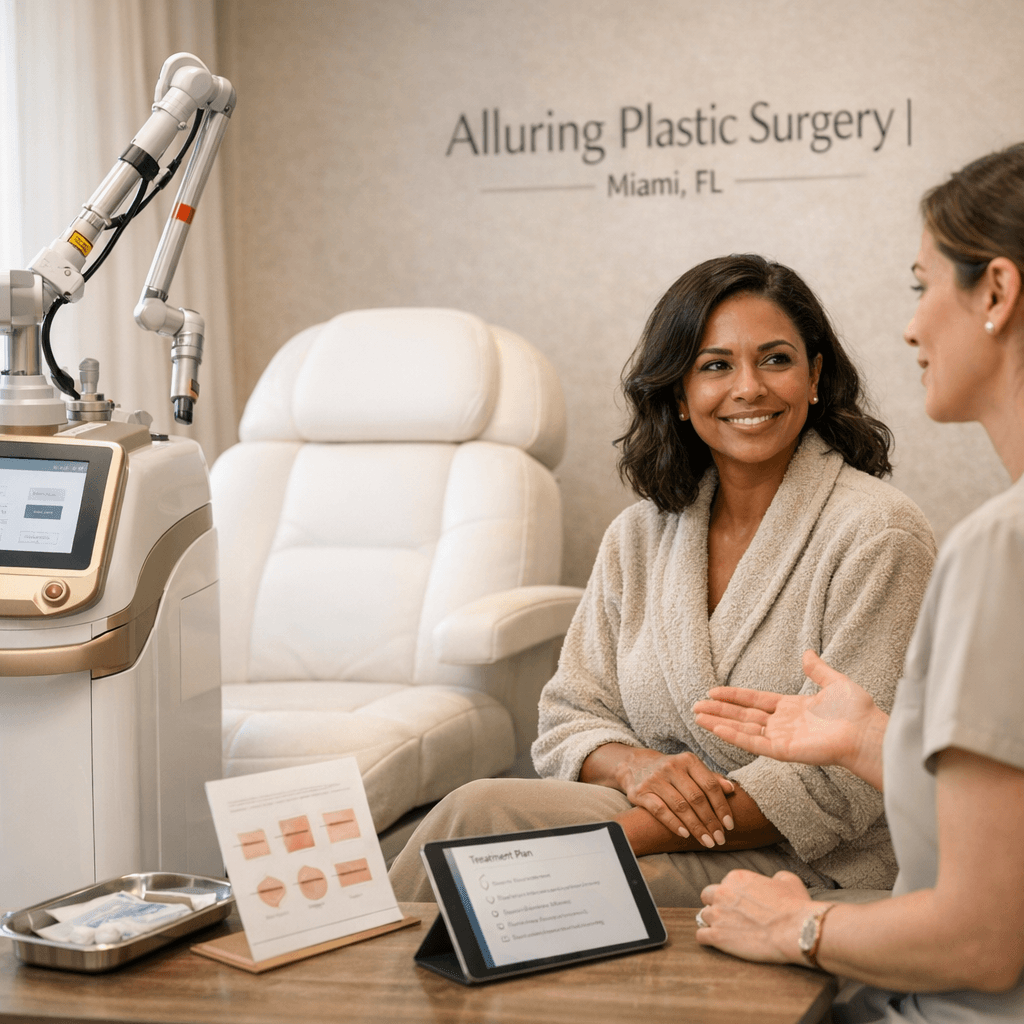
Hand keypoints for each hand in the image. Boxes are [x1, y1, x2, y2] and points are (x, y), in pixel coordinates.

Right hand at [615, 748, 735, 847]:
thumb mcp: (690, 769)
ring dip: (696, 827)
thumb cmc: (671, 771)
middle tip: (720, 839)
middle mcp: (671, 767)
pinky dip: (674, 824)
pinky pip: (660, 810)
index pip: (710, 785)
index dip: (721, 806)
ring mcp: (655, 779)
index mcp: (688, 760)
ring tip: (707, 841)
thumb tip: (731, 789)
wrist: (635, 765)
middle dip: (710, 821)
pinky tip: (685, 834)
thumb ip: (710, 778)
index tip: (729, 825)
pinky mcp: (641, 792)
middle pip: (696, 798)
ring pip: (680, 806)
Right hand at [692, 651, 887, 787]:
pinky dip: (734, 736)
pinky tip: (717, 727)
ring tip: (698, 716)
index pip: (755, 701)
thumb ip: (817, 670)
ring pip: (743, 729)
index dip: (734, 696)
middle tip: (696, 705)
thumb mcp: (835, 683)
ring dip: (719, 722)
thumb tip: (807, 653)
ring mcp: (782, 738)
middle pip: (743, 715)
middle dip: (719, 710)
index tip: (713, 691)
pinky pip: (754, 743)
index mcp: (792, 708)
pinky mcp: (784, 751)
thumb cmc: (857, 711)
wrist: (868, 732)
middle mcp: (783, 724)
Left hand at [695, 869, 813, 964]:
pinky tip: (719, 943)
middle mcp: (722, 892)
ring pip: (703, 917)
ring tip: (727, 932)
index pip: (724, 884)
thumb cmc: (794, 906)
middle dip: (717, 906)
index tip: (741, 907)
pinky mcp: (717, 936)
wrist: (795, 930)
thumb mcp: (788, 881)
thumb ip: (775, 877)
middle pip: (707, 897)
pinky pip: (701, 936)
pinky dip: (708, 939)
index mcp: (736, 877)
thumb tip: (774, 880)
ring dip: (713, 924)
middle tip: (730, 918)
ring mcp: (718, 914)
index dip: (732, 897)